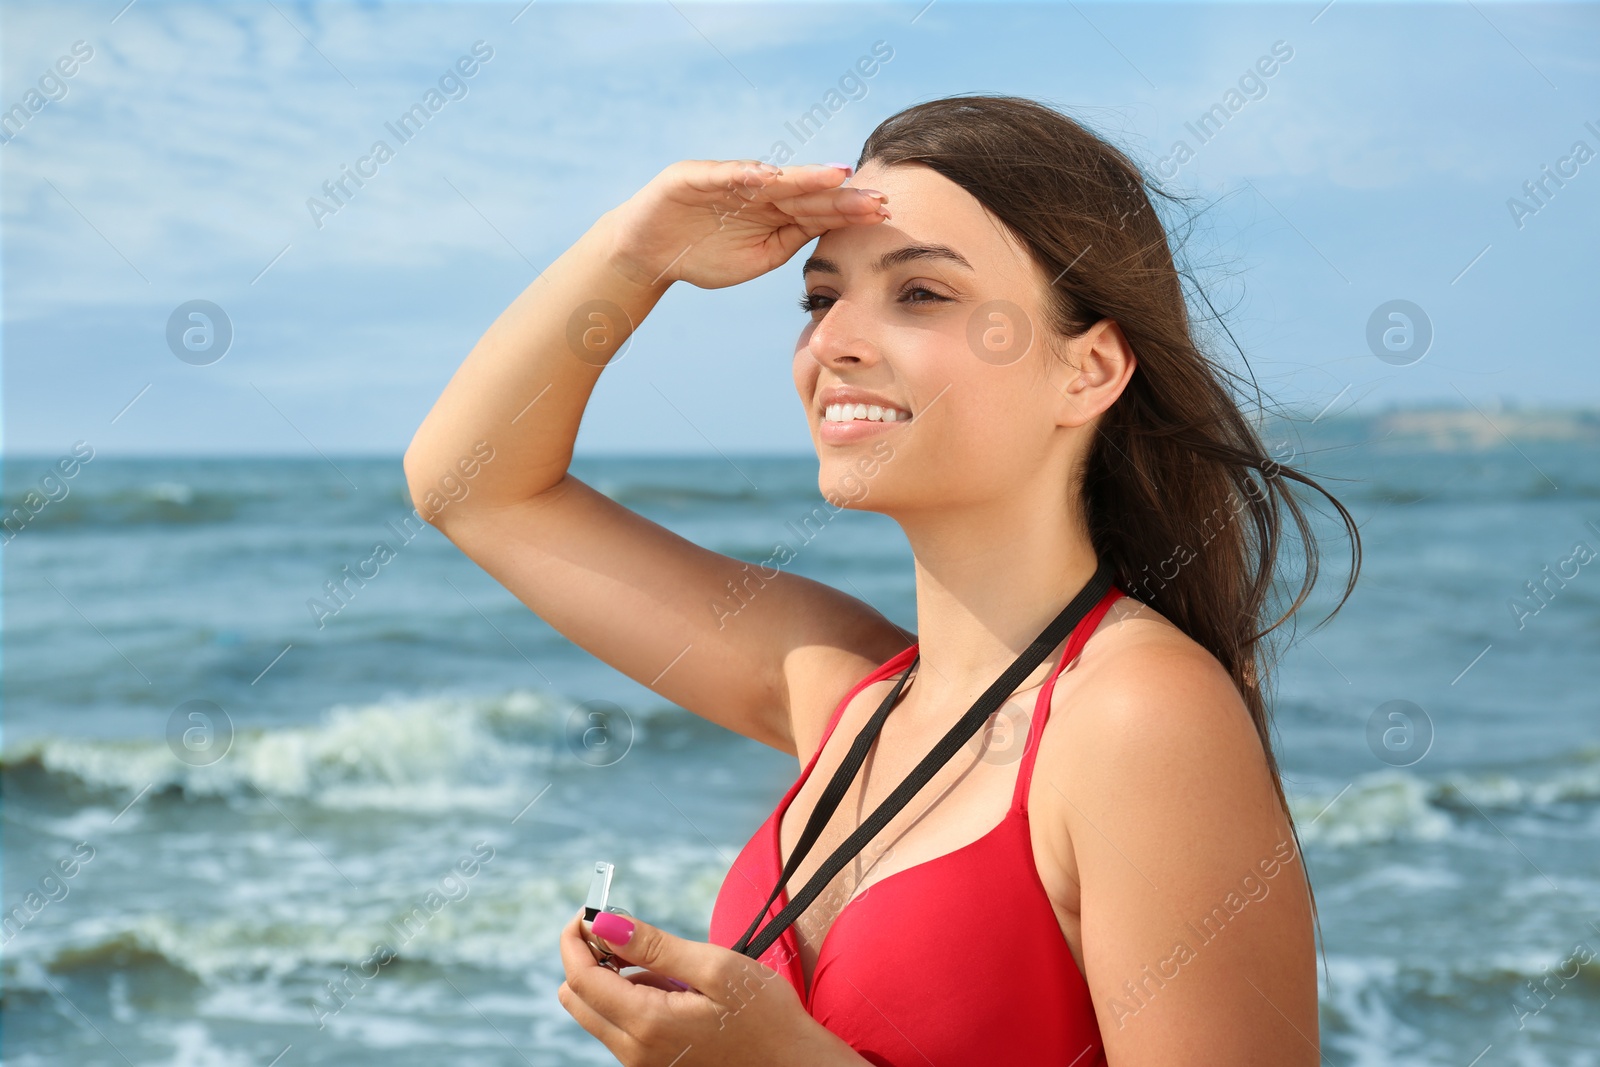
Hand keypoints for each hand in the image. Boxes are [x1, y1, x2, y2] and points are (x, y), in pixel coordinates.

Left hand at [557, 908, 859, 1066]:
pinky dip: (630, 998)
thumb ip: (654, 946)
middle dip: (588, 956)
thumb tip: (604, 924)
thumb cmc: (764, 1015)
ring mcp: (641, 1063)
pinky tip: (674, 990)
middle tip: (626, 930)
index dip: (576, 937)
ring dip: (613, 978)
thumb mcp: (714, 967)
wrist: (792, 1064)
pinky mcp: (652, 1065)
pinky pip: (620, 1026)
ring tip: (669, 966)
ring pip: (597, 1012)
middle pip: (576, 997)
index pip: (579, 978)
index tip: (589, 909)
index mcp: (645, 1024)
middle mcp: (633, 1052)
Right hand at [605, 159, 890, 291]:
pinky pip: (724, 175)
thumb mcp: (755, 259)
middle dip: (840, 194)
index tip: (883, 212)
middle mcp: (757, 191)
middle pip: (805, 192)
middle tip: (875, 195)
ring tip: (836, 176)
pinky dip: (746, 175)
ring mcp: (728, 181)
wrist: (647, 253)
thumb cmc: (702, 257)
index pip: (818, 210)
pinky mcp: (695, 177)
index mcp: (774, 212)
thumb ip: (789, 244)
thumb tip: (831, 236)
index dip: (849, 210)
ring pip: (773, 179)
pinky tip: (770, 177)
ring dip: (804, 178)